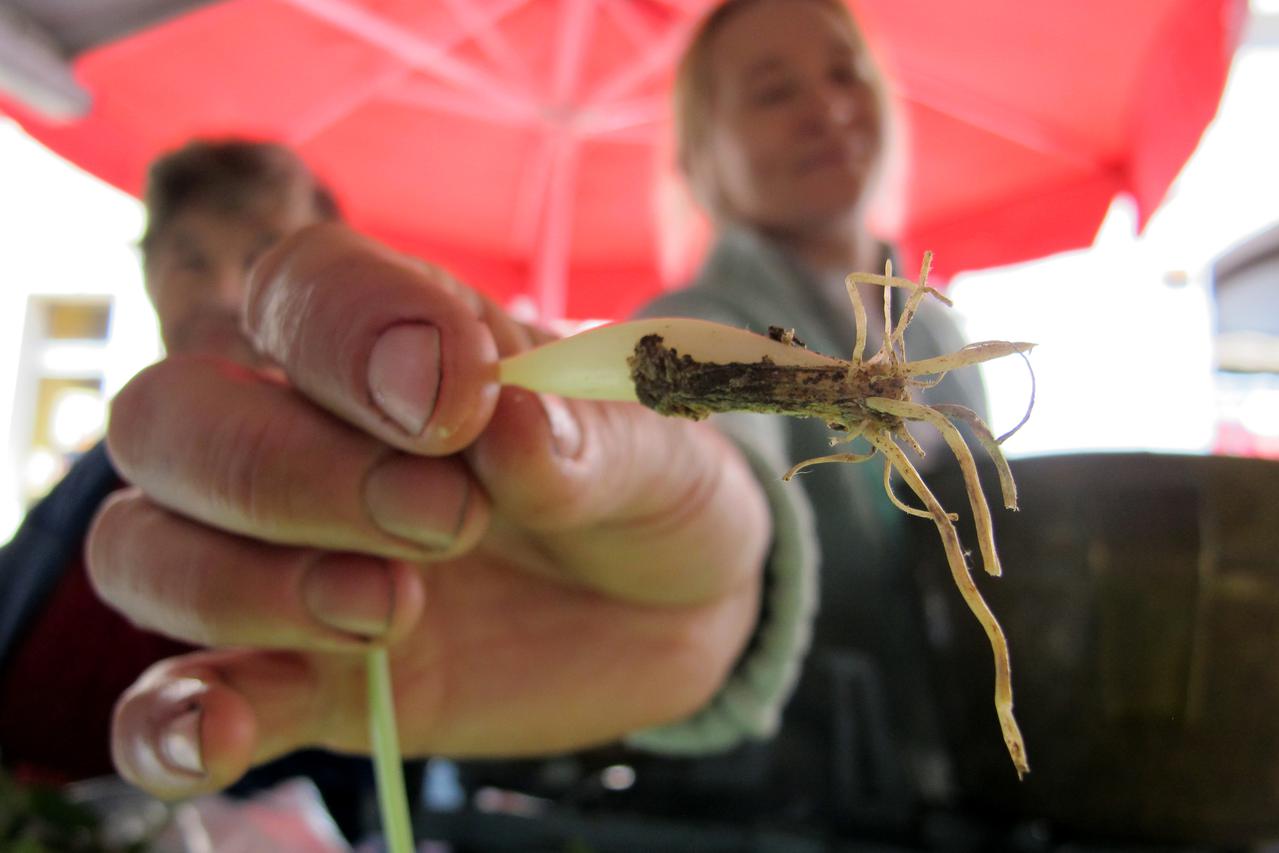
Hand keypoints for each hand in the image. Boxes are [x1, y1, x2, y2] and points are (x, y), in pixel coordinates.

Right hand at [88, 225, 769, 797]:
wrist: (668, 605)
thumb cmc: (646, 486)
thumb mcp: (654, 447)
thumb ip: (587, 435)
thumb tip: (514, 427)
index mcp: (396, 341)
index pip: (302, 288)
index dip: (352, 334)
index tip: (456, 403)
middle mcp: (306, 436)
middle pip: (174, 418)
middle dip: (290, 473)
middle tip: (445, 524)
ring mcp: (285, 560)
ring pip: (144, 547)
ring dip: (241, 586)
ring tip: (392, 612)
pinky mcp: (301, 675)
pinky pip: (180, 697)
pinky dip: (174, 720)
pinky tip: (219, 739)